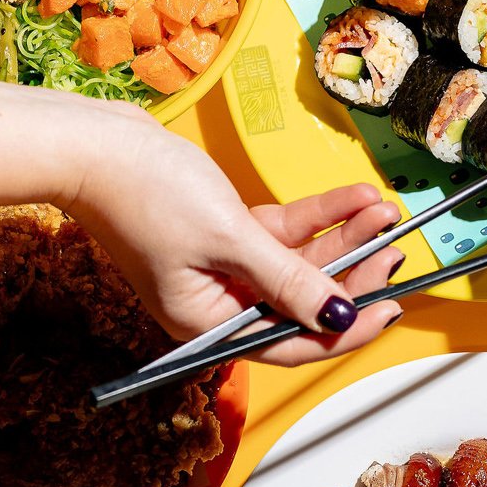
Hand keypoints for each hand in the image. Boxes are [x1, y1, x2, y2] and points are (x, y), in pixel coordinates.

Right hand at [71, 109, 403, 363]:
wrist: (92, 143)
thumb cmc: (142, 191)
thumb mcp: (229, 238)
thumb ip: (288, 280)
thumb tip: (335, 317)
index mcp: (208, 325)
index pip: (290, 343)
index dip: (344, 331)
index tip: (387, 310)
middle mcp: (217, 304)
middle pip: (300, 303)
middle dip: (352, 275)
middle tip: (395, 254)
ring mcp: (221, 270)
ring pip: (297, 264)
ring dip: (341, 238)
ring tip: (384, 214)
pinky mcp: (222, 235)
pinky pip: (280, 235)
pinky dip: (314, 218)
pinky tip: (352, 200)